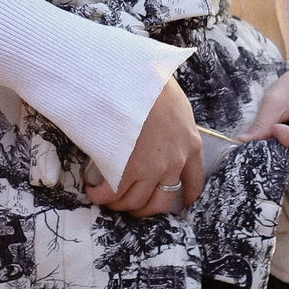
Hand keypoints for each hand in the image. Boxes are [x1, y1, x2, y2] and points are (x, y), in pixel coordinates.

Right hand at [88, 75, 202, 217]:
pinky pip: (113, 193)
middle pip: (161, 202)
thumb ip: (177, 128)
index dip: (185, 197)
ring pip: (135, 202)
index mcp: (191, 145)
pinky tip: (93, 190)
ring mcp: (152, 168)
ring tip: (106, 197)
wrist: (133, 78)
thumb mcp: (178, 106)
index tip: (179, 204)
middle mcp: (175, 162)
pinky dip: (101, 196)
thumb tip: (165, 135)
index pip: (194, 182)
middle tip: (131, 206)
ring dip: (120, 205)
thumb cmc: (152, 83)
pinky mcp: (128, 169)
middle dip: (145, 209)